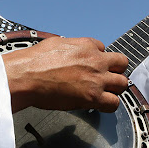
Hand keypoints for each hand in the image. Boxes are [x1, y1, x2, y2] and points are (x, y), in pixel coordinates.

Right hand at [3, 36, 128, 112]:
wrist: (25, 76)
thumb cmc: (34, 61)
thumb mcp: (56, 43)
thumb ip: (71, 47)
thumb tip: (71, 51)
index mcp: (86, 45)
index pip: (103, 49)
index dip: (98, 59)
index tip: (92, 66)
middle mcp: (96, 60)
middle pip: (121, 63)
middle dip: (114, 71)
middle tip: (104, 78)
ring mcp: (97, 79)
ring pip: (123, 83)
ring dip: (114, 88)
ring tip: (103, 92)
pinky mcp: (93, 97)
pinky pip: (114, 103)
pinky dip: (109, 104)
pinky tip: (99, 104)